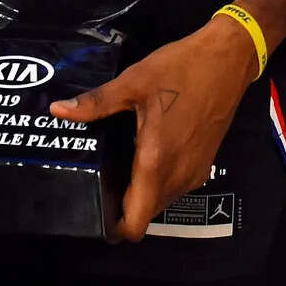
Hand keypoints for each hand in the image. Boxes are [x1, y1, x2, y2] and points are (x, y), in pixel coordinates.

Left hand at [49, 17, 256, 240]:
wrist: (228, 59)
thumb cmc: (180, 68)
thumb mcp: (134, 82)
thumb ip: (96, 103)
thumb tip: (58, 110)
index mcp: (156, 161)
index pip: (136, 222)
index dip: (114, 226)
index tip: (97, 208)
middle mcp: (177, 175)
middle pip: (146, 213)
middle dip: (124, 205)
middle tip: (104, 176)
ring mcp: (195, 171)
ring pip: (162, 201)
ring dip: (143, 192)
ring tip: (124, 161)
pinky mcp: (206, 163)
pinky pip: (176, 186)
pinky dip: (161, 181)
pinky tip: (149, 150)